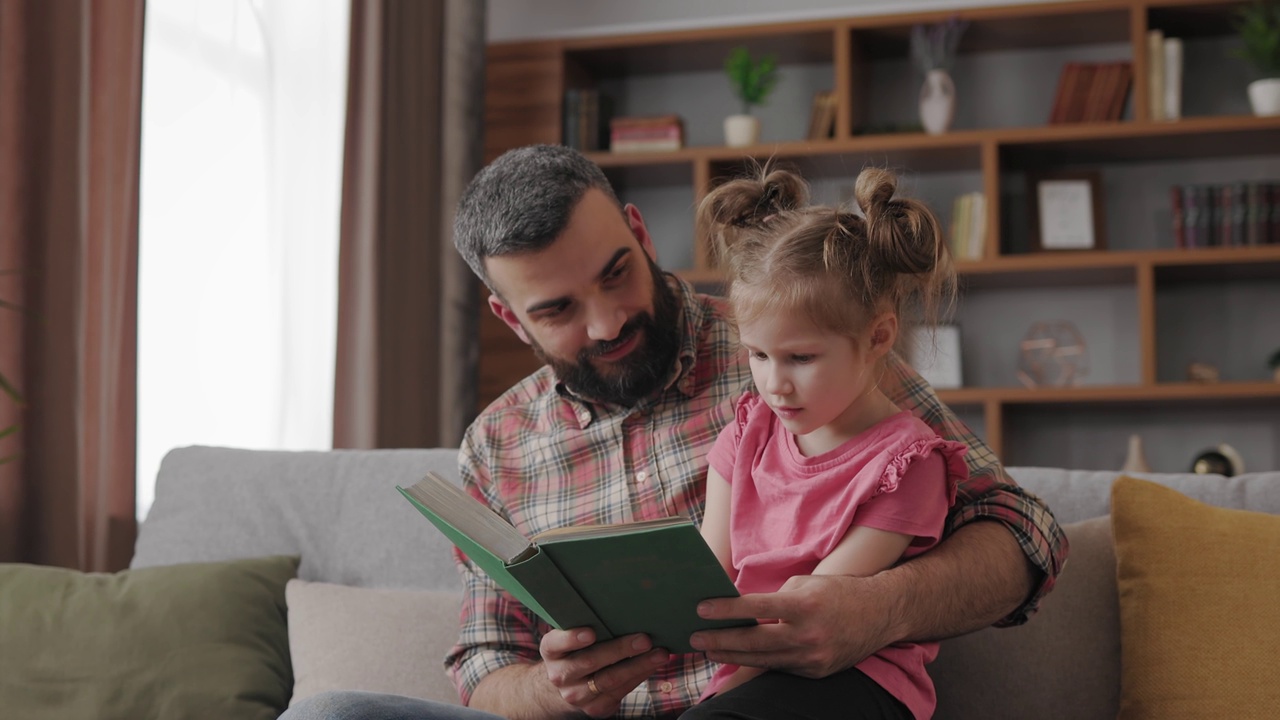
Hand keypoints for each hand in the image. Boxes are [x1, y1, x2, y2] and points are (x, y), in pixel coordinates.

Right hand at [539, 628, 670, 717]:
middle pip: (590, 661)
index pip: (556, 643)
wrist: (564, 686)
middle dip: (621, 649)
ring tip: (660, 654)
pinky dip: (639, 676)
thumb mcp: (570, 636)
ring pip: (610, 680)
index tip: (590, 632)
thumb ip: (584, 622)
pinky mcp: (594, 709)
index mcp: (551, 651)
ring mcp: (576, 695)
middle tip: (645, 639)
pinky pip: (620, 692)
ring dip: (639, 666)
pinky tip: (653, 665)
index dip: (572, 638)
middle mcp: (560, 675)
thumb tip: (621, 605)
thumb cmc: (575, 650)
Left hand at [689, 574, 896, 677]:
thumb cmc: (838, 591)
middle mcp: (809, 634)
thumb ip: (773, 597)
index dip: (726, 610)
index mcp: (805, 605)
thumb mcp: (805, 584)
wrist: (880, 614)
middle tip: (695, 637)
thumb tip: (740, 608)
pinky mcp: (816, 672)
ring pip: (762, 660)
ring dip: (732, 656)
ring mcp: (813, 658)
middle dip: (720, 640)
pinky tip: (737, 658)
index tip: (701, 608)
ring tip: (709, 649)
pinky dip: (757, 663)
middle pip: (753, 641)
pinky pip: (779, 668)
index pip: (756, 608)